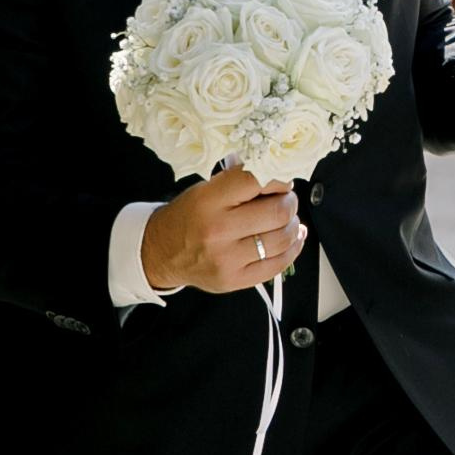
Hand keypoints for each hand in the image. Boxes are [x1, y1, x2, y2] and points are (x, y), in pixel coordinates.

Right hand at [141, 168, 304, 295]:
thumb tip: (278, 174)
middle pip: (278, 212)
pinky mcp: (235, 280)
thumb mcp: (206, 189)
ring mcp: (227, 259)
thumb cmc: (188, 217)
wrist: (161, 253)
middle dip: (289, 202)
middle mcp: (218, 230)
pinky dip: (292, 249)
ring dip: (293, 226)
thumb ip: (240, 181)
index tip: (282, 180)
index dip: (279, 178)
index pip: (258, 181)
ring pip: (282, 239)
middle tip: (286, 200)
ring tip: (287, 220)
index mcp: (209, 201)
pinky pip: (278, 265)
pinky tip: (291, 239)